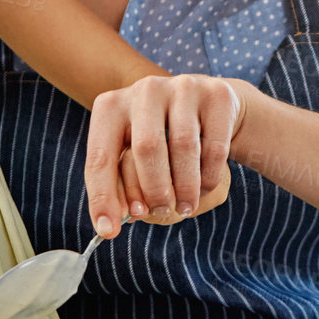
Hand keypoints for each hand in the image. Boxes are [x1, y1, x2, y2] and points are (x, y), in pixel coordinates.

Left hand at [86, 75, 252, 235]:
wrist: (210, 109)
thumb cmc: (163, 141)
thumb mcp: (134, 160)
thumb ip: (120, 189)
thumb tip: (112, 223)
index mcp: (112, 106)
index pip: (101, 157)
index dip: (103, 197)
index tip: (108, 230)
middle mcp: (145, 90)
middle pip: (146, 148)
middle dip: (154, 190)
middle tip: (162, 211)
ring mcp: (183, 87)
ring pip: (183, 146)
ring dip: (185, 187)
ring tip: (185, 207)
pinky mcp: (217, 95)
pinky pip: (214, 147)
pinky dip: (209, 177)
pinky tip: (204, 186)